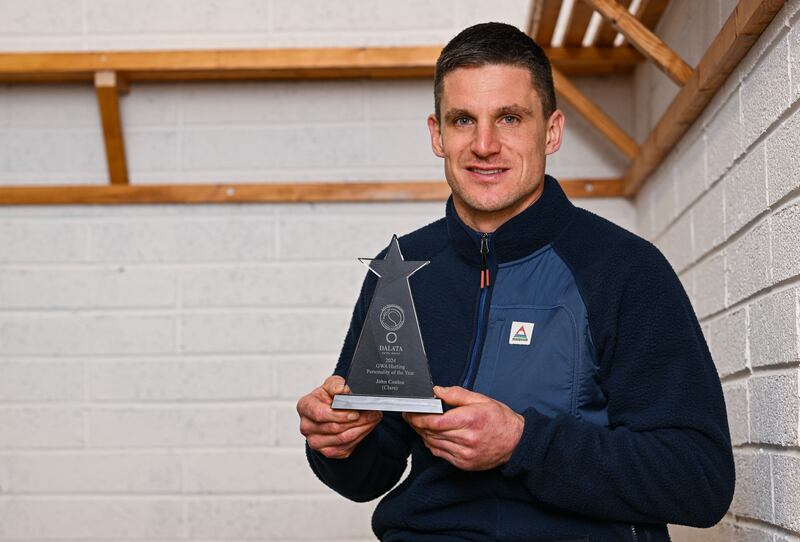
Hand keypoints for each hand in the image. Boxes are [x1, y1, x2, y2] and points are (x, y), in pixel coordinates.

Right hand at [297, 375, 382, 458]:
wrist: (330, 411)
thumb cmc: (329, 397)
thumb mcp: (332, 385)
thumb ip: (336, 384)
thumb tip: (343, 390)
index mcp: (305, 407)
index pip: (320, 414)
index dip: (339, 415)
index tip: (355, 412)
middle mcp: (306, 426)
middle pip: (334, 428)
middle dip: (357, 421)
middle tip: (373, 414)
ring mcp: (315, 441)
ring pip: (342, 439)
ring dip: (361, 429)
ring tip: (373, 419)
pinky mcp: (327, 451)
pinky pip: (346, 448)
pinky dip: (359, 437)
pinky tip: (366, 428)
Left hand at [403, 386, 523, 470]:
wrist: (517, 442)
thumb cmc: (500, 419)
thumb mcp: (481, 400)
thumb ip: (457, 394)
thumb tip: (437, 391)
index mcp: (469, 420)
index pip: (434, 421)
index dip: (418, 417)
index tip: (410, 412)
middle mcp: (466, 439)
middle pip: (431, 432)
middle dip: (417, 424)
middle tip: (410, 416)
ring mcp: (465, 454)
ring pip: (433, 444)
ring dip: (423, 434)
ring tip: (419, 425)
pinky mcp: (464, 464)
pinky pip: (440, 454)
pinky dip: (432, 445)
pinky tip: (432, 436)